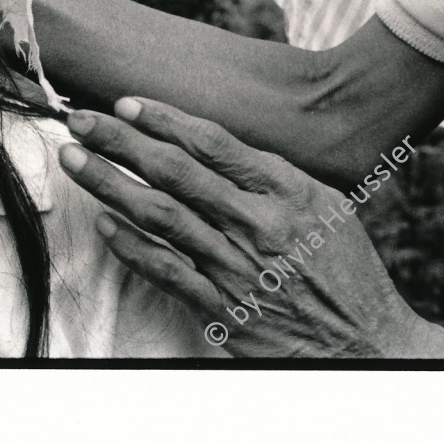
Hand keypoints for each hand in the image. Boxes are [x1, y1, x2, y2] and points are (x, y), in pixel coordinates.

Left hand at [58, 97, 443, 357]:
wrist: (366, 340)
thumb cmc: (346, 269)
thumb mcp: (326, 205)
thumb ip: (274, 176)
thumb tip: (220, 147)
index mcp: (287, 190)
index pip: (213, 143)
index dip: (165, 119)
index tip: (126, 103)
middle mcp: (259, 223)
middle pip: (175, 171)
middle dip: (122, 141)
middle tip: (81, 121)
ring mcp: (237, 266)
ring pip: (160, 216)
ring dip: (111, 185)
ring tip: (76, 162)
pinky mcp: (223, 308)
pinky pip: (166, 271)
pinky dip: (131, 248)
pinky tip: (105, 226)